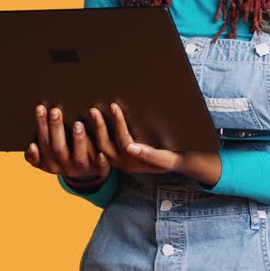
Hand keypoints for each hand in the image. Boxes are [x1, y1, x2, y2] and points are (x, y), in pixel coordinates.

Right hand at [23, 104, 110, 186]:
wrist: (87, 175)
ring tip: (78, 124)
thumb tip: (31, 147)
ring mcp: (82, 169)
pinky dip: (101, 161)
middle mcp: (65, 168)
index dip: (42, 127)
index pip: (44, 143)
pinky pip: (100, 167)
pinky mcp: (99, 170)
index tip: (41, 108)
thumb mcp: (49, 160)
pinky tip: (102, 154)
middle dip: (56, 129)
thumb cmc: (65, 158)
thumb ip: (37, 156)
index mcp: (51, 164)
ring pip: (79, 156)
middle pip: (58, 148)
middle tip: (56, 111)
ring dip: (78, 141)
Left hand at [89, 102, 221, 185]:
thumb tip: (131, 147)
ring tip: (92, 113)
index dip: (118, 123)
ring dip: (95, 131)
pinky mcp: (117, 156)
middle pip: (105, 146)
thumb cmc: (174, 158)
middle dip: (99, 127)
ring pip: (100, 147)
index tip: (114, 106)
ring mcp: (118, 161)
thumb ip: (149, 154)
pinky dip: (95, 136)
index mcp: (134, 163)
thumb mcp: (165, 158)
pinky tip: (92, 121)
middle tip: (93, 109)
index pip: (123, 141)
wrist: (177, 162)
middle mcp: (123, 164)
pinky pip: (101, 147)